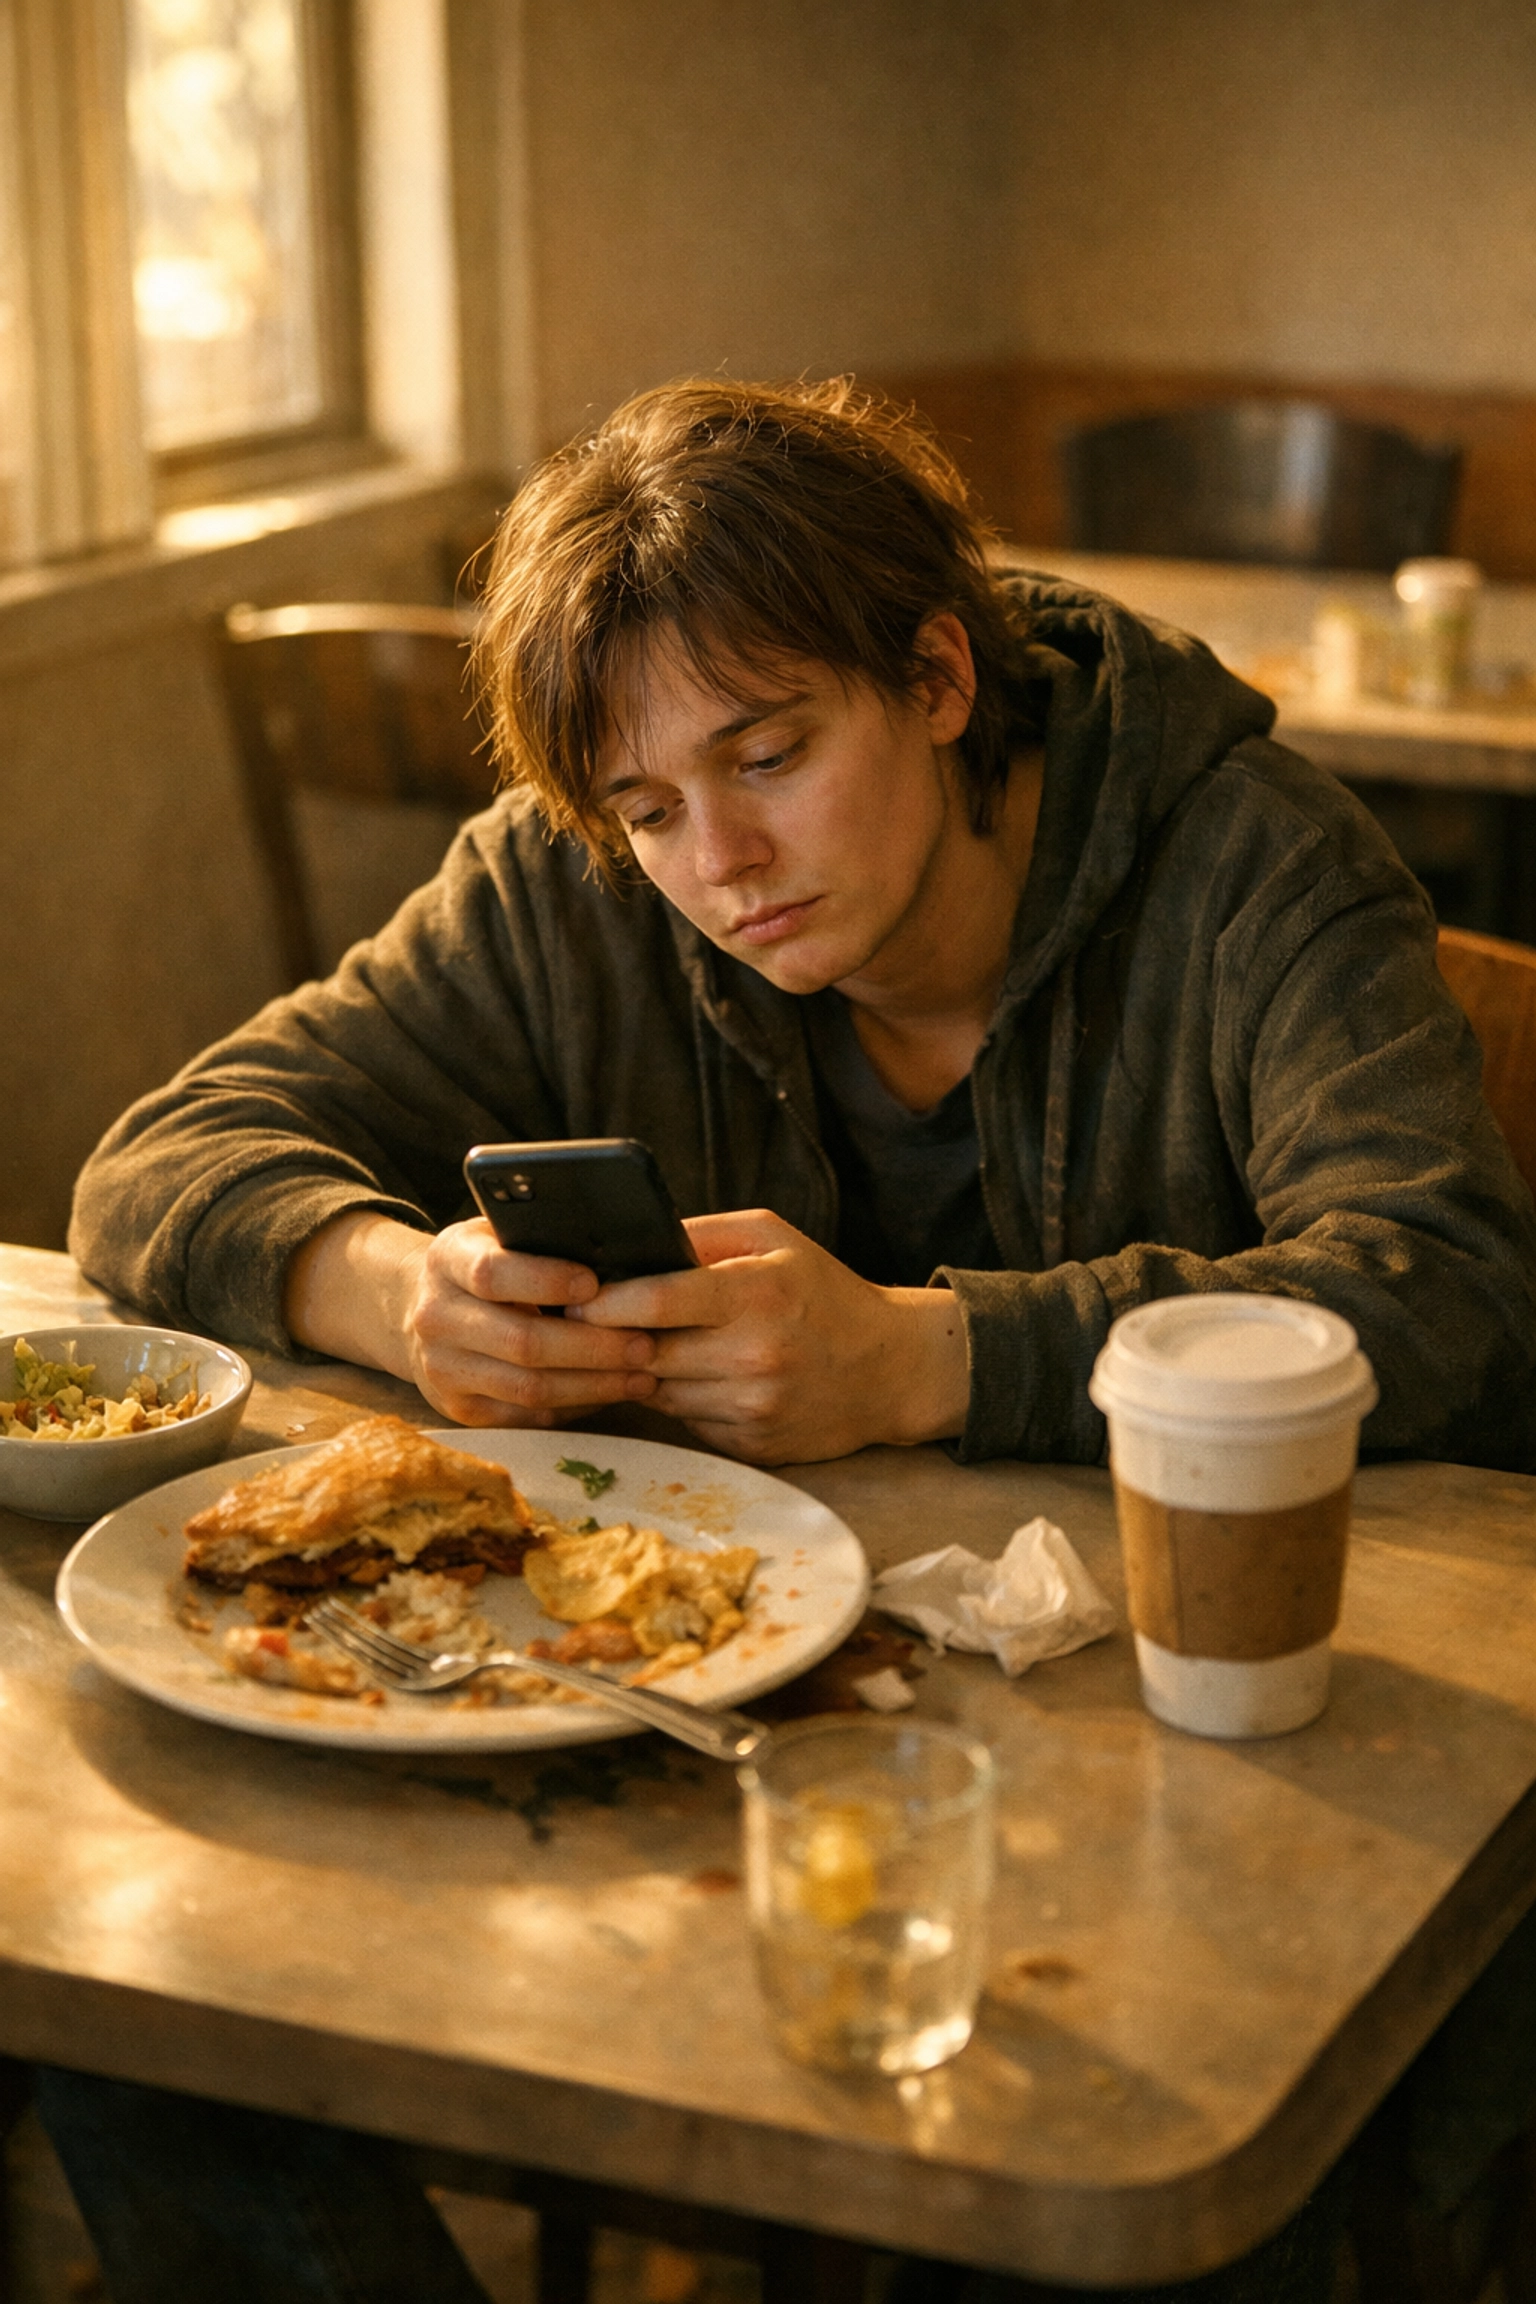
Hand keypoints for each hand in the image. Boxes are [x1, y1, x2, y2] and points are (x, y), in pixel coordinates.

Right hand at [283, 1212, 657, 1427]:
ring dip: (594, 1385)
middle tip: (645, 1344)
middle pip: (521, 1342)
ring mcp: (443, 1370)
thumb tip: (617, 1252)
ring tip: (641, 1375)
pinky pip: (527, 1416)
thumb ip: (540, 1239)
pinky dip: (575, 1406)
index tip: (594, 1284)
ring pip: (529, 1388)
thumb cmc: (485, 1264)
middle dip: (593, 1347)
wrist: (423, 1310)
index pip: (492, 1274)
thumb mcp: (497, 1236)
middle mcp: (436, 1317)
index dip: (546, 1280)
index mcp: (447, 1260)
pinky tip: (609, 1392)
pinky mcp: (460, 1410)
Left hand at [571, 1209, 969, 1463]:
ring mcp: (754, 1408)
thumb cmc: (825, 1292)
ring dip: (647, 1372)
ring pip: (661, 1393)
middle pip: (648, 1353)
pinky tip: (698, 1378)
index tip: (576, 1300)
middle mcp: (755, 1355)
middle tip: (590, 1326)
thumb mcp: (774, 1238)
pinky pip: (687, 1423)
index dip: (607, 1302)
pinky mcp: (753, 1447)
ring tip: (651, 1347)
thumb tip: (630, 1243)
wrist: (891, 1369)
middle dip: (615, 1341)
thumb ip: (702, 1234)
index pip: (659, 1301)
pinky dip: (682, 1401)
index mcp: (758, 1294)